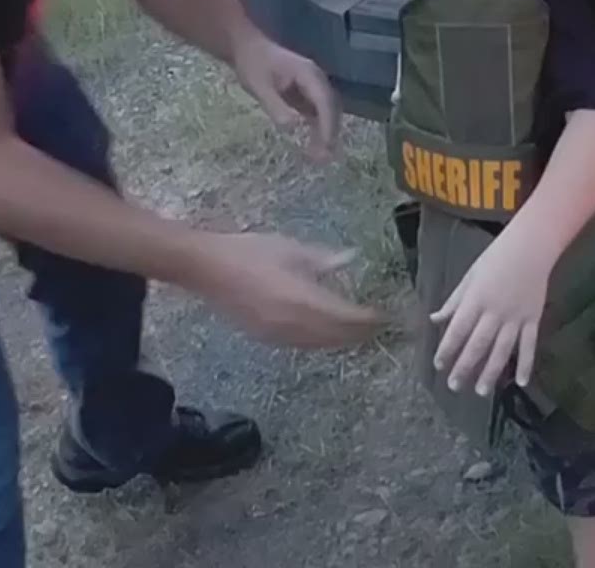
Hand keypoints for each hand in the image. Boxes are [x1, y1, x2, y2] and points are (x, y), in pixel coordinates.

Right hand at [190, 231, 382, 347]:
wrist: (206, 268)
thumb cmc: (248, 252)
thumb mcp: (290, 248)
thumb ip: (322, 259)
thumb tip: (349, 260)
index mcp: (302, 299)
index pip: (347, 318)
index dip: (370, 320)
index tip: (388, 316)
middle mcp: (293, 324)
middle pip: (337, 336)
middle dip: (361, 333)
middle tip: (381, 327)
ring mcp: (278, 335)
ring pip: (321, 345)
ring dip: (343, 340)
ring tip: (361, 333)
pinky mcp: (266, 339)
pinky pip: (303, 346)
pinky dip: (322, 342)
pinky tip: (328, 335)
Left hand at [231, 34, 340, 161]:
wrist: (247, 49)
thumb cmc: (253, 64)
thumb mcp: (259, 85)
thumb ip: (275, 105)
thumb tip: (292, 126)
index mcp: (308, 74)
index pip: (325, 101)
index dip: (328, 124)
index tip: (326, 145)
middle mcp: (317, 79)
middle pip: (332, 107)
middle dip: (330, 132)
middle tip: (324, 158)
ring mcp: (313, 86)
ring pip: (328, 112)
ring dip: (327, 133)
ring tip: (320, 157)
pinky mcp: (307, 94)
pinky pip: (319, 112)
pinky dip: (319, 129)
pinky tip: (314, 146)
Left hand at [430, 230, 557, 396]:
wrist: (530, 248)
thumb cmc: (495, 259)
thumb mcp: (469, 277)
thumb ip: (454, 302)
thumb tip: (435, 319)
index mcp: (476, 299)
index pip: (458, 329)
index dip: (447, 348)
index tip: (438, 365)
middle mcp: (495, 312)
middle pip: (478, 344)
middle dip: (465, 366)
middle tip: (454, 386)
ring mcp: (516, 317)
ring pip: (502, 350)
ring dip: (491, 371)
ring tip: (481, 391)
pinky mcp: (533, 319)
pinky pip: (529, 345)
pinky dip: (526, 364)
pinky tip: (520, 382)